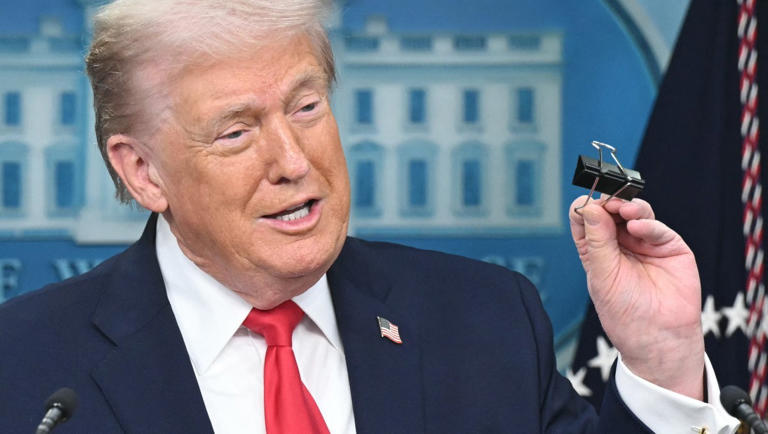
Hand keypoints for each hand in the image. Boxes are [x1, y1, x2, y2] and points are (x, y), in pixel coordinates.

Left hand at [569, 196, 704, 399]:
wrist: (658, 338)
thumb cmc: (625, 314)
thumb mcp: (602, 275)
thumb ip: (597, 241)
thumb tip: (588, 208)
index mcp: (596, 249)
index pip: (586, 219)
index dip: (585, 208)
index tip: (585, 204)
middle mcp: (620, 243)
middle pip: (611, 210)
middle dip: (608, 202)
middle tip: (606, 202)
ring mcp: (645, 242)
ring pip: (635, 212)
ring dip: (628, 206)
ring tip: (623, 210)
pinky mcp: (669, 246)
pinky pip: (657, 228)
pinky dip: (647, 223)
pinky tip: (638, 227)